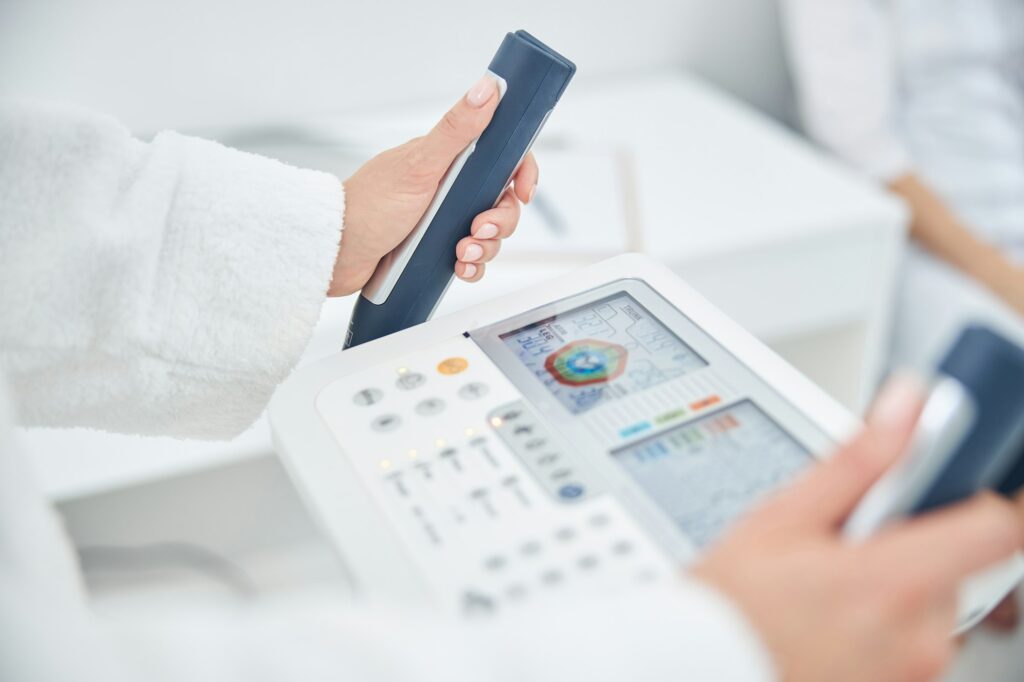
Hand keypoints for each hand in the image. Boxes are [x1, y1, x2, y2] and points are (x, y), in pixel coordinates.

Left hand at [330, 75, 537, 295]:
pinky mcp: (435, 249)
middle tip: (477, 229)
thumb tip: (487, 88)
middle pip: (501, 201)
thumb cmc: (369, 206)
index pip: (500, 158)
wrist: (334, 252)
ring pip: (489, 234)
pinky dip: (472, 267)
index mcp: (447, 161)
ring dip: (486, 248)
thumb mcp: (419, 165)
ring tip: (461, 253)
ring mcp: (442, 220)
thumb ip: (456, 129)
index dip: (520, 173)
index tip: (524, 191)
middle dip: (499, 220)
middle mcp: (448, 188)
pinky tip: (459, 268)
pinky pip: (471, 261)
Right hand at [692, 377, 1023, 681]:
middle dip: (906, 544)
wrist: (699, 668)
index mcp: (892, 583)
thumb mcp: (783, 517)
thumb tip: (908, 406)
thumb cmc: (731, 606)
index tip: (939, 482)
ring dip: (892, 586)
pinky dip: (880, 625)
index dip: (972, 494)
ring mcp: (912, 673)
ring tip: (826, 588)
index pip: (995, 527)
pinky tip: (829, 621)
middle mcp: (918, 638)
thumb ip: (858, 461)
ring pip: (930, 603)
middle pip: (953, 563)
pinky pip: (911, 642)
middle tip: (842, 546)